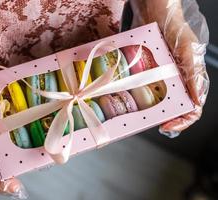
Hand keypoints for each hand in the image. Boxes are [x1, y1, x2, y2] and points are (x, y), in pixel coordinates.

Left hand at [130, 0, 208, 134]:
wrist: (152, 10)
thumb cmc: (173, 26)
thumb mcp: (187, 49)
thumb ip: (194, 73)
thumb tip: (196, 101)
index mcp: (191, 78)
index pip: (192, 109)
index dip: (182, 121)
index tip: (167, 126)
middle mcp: (177, 81)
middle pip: (173, 108)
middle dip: (164, 119)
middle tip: (150, 123)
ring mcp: (161, 77)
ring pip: (158, 102)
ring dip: (151, 112)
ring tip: (140, 117)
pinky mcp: (147, 71)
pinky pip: (143, 89)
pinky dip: (139, 98)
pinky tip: (131, 102)